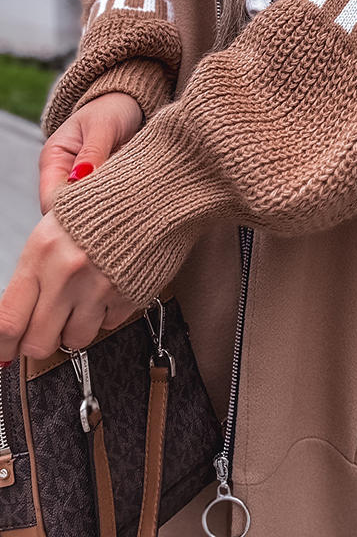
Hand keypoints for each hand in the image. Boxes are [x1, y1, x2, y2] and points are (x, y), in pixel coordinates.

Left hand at [0, 210, 135, 360]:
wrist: (152, 193)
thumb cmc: (102, 206)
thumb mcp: (53, 227)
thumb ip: (32, 271)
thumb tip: (16, 309)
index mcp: (41, 254)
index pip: (8, 321)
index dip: (4, 346)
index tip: (5, 351)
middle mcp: (66, 274)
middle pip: (37, 343)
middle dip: (38, 342)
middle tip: (44, 330)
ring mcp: (98, 288)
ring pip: (74, 340)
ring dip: (75, 327)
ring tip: (82, 300)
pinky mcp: (127, 295)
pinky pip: (109, 325)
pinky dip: (106, 314)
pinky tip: (107, 289)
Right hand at [39, 92, 142, 213]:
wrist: (128, 102)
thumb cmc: (111, 109)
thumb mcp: (102, 127)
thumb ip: (93, 153)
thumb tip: (79, 181)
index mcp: (53, 159)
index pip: (51, 199)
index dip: (68, 212)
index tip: (94, 215)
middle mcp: (64, 175)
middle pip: (67, 210)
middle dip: (88, 214)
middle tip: (114, 214)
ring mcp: (82, 183)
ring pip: (87, 209)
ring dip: (104, 209)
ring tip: (124, 208)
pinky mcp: (102, 186)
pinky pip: (105, 202)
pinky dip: (115, 204)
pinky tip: (129, 204)